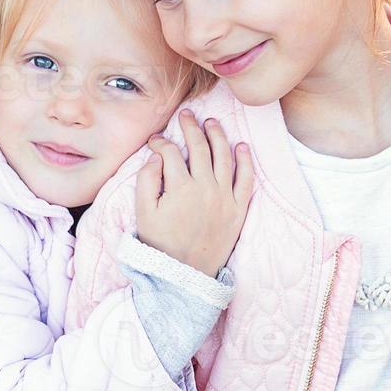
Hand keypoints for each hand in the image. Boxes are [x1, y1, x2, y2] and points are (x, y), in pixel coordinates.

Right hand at [134, 109, 256, 277]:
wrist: (185, 274)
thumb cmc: (160, 244)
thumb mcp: (143, 213)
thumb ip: (146, 181)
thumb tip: (157, 158)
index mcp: (180, 188)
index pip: (171, 153)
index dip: (161, 143)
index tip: (155, 142)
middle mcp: (205, 188)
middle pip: (199, 148)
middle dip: (191, 128)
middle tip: (186, 116)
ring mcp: (225, 198)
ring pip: (224, 157)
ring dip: (218, 136)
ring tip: (212, 123)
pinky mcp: (238, 209)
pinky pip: (246, 179)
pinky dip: (245, 161)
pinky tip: (241, 147)